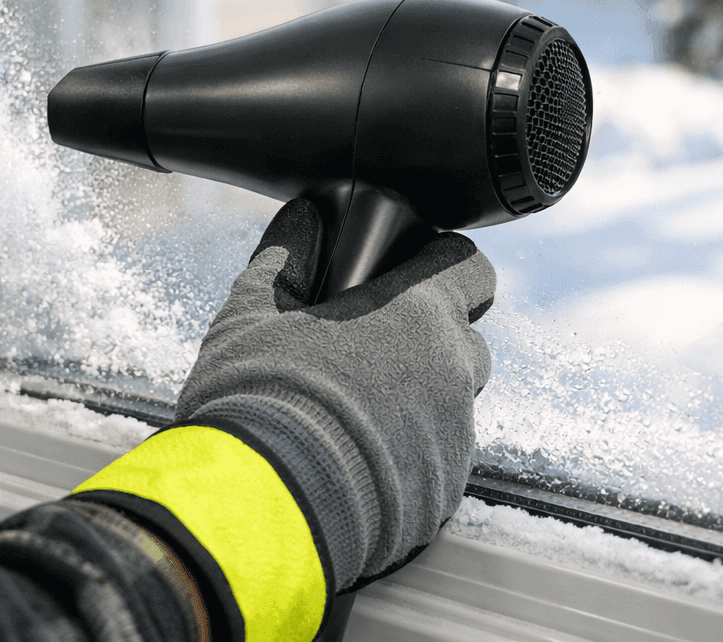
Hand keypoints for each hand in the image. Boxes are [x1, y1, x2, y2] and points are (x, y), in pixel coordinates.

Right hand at [174, 198, 493, 591]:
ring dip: (411, 402)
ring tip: (348, 416)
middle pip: (464, 339)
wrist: (258, 504)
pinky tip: (348, 463)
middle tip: (364, 351)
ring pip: (449, 405)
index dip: (443, 266)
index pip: (470, 266)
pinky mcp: (442, 495)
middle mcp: (452, 372)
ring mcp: (453, 438)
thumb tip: (304, 218)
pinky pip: (432, 461)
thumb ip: (286, 257)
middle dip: (424, 340)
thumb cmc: (257, 398)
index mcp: (416, 314)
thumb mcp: (252, 312)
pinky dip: (401, 457)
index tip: (412, 273)